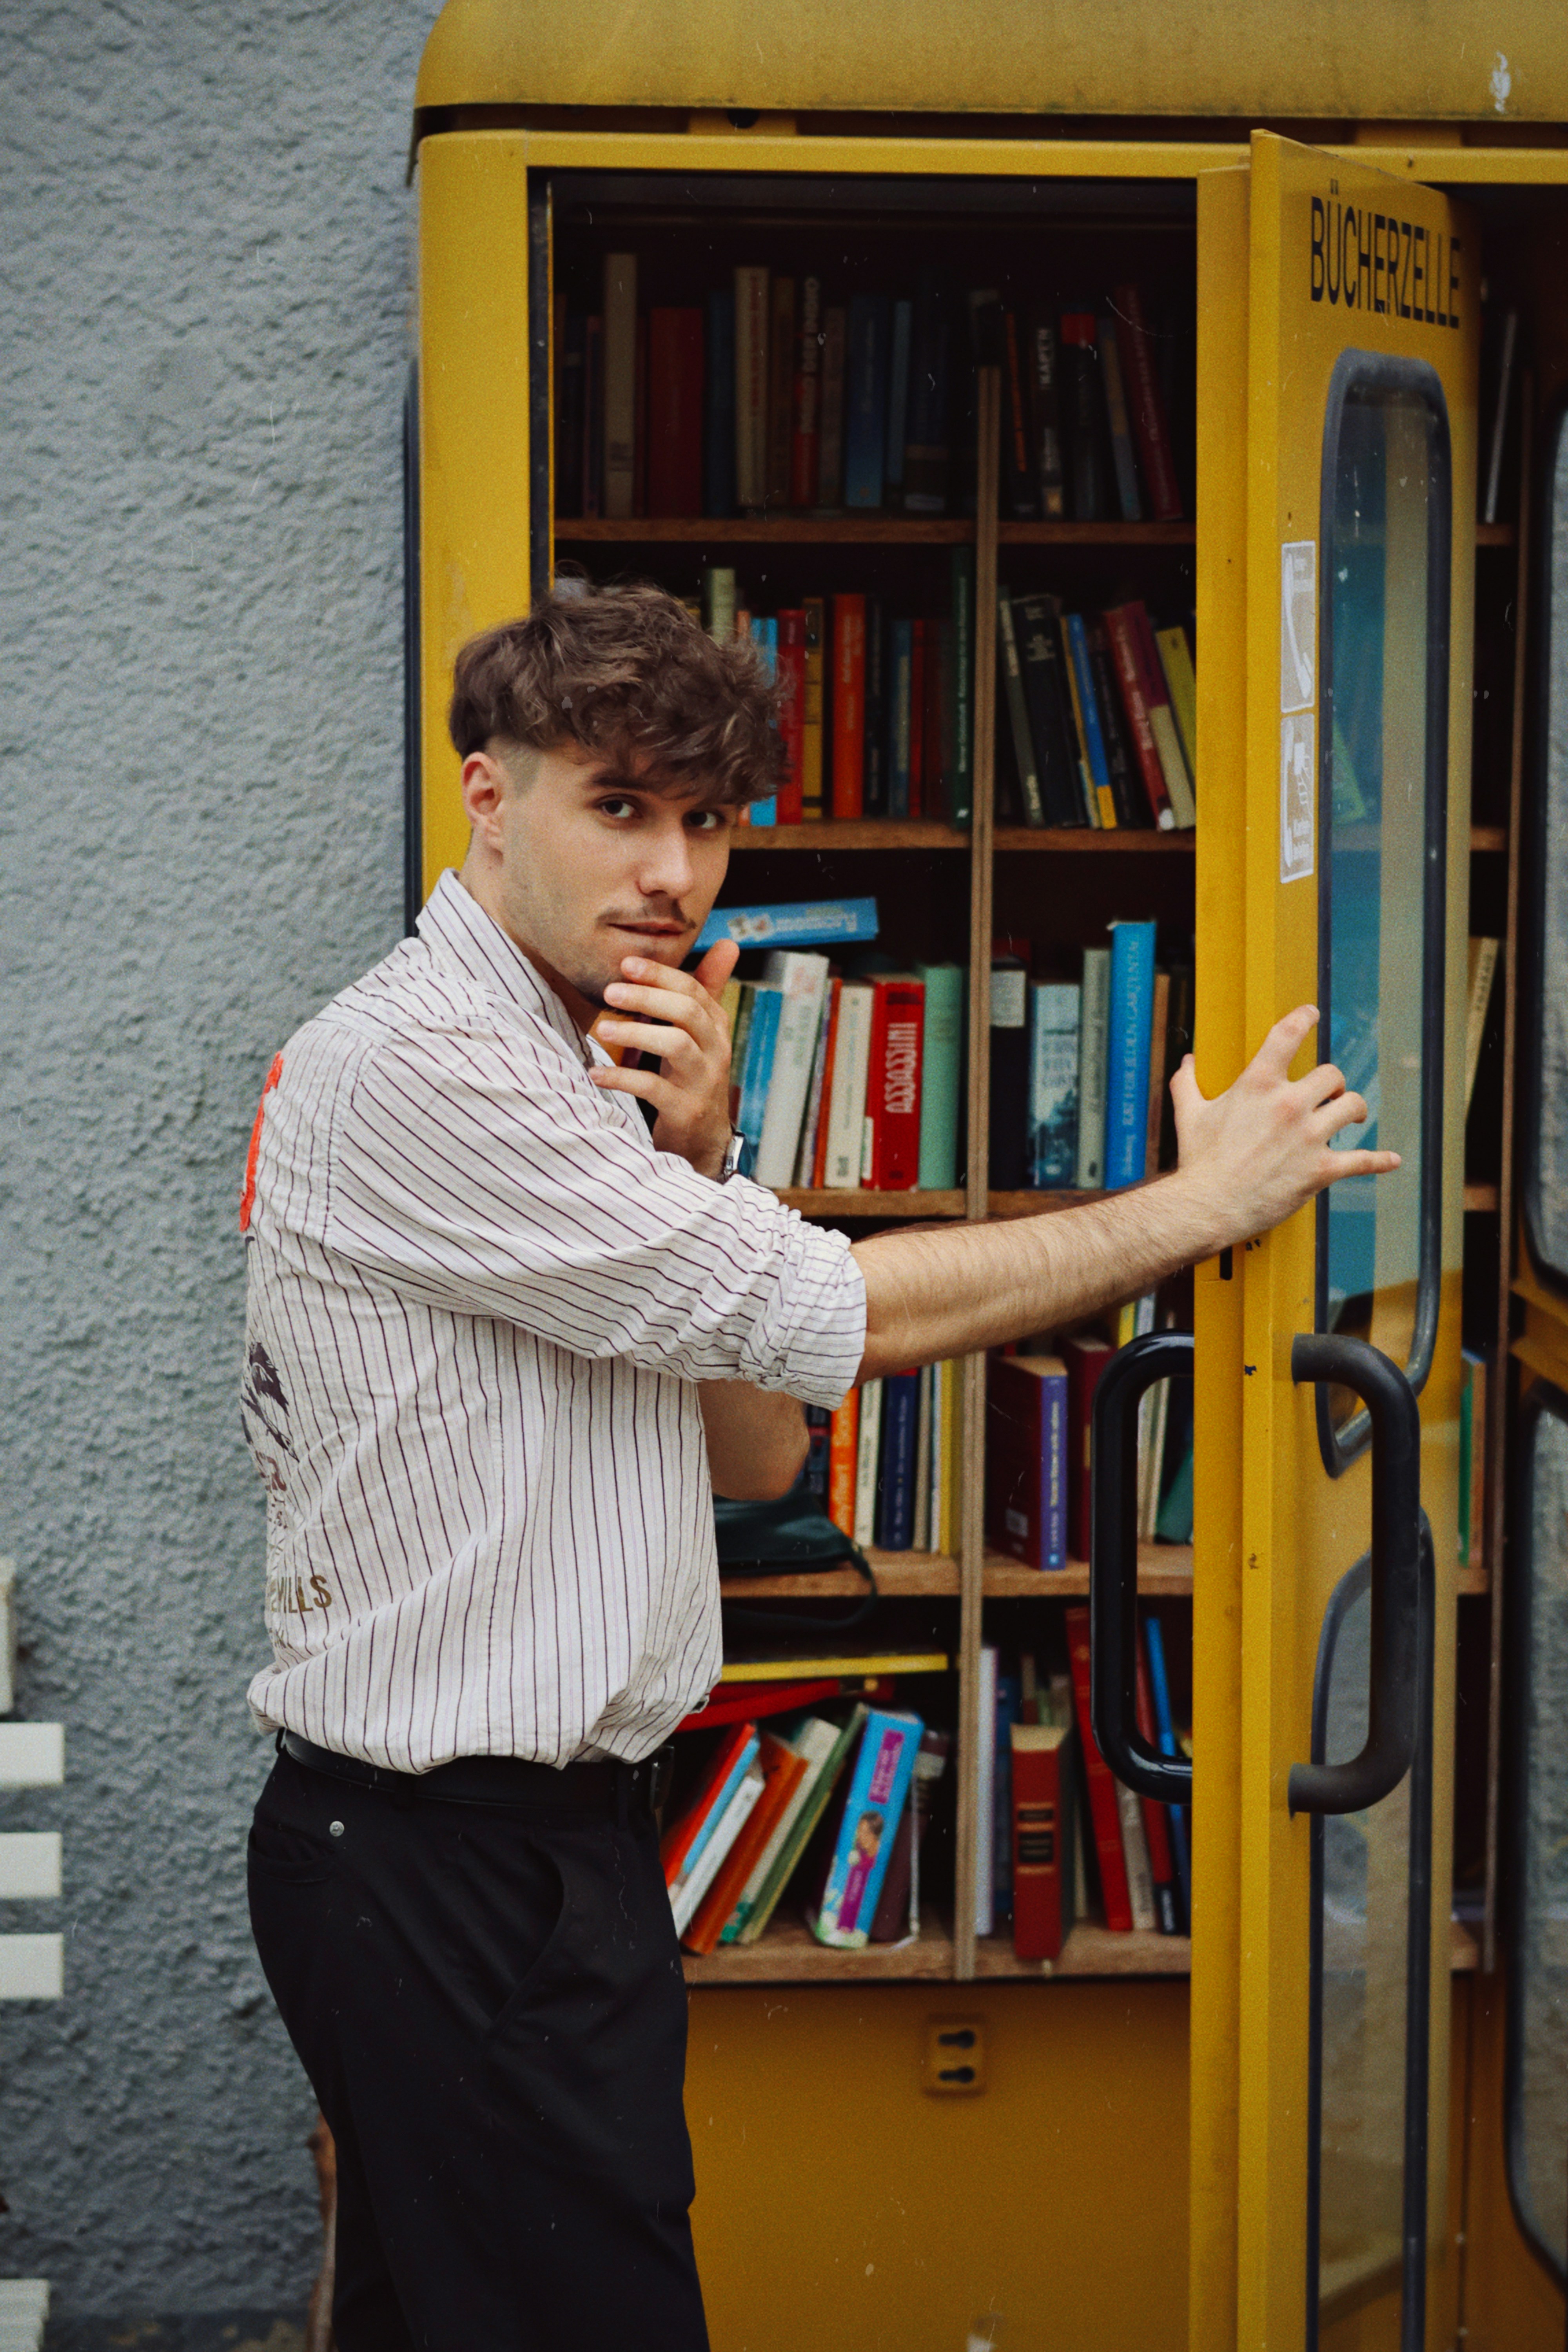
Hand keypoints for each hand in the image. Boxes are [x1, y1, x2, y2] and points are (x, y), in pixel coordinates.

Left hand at [588, 938, 739, 1179]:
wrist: (703, 1139)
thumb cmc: (693, 1075)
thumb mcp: (701, 1032)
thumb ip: (706, 990)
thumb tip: (728, 943)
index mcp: (716, 1027)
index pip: (694, 989)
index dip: (660, 974)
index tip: (626, 963)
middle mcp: (716, 1050)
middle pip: (687, 1011)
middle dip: (647, 996)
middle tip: (609, 991)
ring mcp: (703, 1081)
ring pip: (676, 1045)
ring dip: (636, 1032)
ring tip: (601, 1028)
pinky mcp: (686, 1110)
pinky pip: (654, 1088)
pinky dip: (622, 1078)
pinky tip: (596, 1073)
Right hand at [1167, 1004, 1400, 1249]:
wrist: (1208, 1206)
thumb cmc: (1198, 1162)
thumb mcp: (1188, 1114)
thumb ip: (1187, 1083)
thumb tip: (1187, 1061)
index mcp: (1257, 1084)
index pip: (1287, 1035)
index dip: (1303, 1018)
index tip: (1311, 1013)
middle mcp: (1288, 1104)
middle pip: (1331, 1074)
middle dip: (1332, 1082)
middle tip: (1329, 1093)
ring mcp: (1308, 1137)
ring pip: (1352, 1107)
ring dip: (1353, 1109)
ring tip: (1350, 1115)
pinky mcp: (1321, 1169)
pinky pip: (1362, 1161)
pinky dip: (1379, 1161)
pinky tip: (1391, 1160)